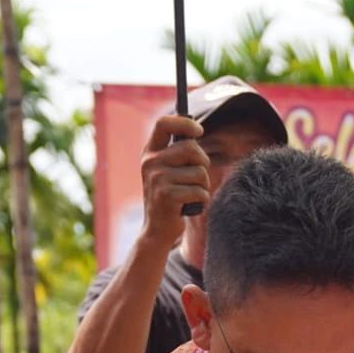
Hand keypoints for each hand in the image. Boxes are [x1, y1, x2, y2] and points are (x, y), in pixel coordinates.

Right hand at [139, 114, 209, 249]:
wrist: (157, 230)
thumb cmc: (170, 197)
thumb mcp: (168, 171)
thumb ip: (179, 153)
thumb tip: (196, 131)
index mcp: (150, 152)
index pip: (163, 123)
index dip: (184, 122)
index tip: (199, 131)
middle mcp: (150, 163)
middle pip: (191, 148)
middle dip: (203, 163)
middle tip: (198, 178)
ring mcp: (157, 179)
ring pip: (200, 172)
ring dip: (203, 185)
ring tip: (190, 194)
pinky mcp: (167, 196)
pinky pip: (200, 191)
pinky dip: (202, 200)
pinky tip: (190, 206)